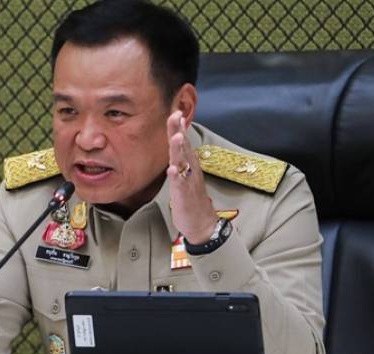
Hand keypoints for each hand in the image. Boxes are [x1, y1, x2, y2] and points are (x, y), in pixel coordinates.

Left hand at [166, 110, 217, 243]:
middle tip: (175, 115)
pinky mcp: (185, 196)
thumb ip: (181, 159)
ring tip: (176, 137)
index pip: (183, 143)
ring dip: (179, 150)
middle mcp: (190, 170)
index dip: (178, 128)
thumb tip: (177, 142)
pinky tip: (172, 170)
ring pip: (183, 163)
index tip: (175, 112)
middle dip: (179, 131)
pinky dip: (176, 177)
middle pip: (183, 148)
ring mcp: (188, 182)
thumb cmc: (191, 197)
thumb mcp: (185, 174)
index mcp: (189, 164)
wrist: (202, 222)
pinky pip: (181, 185)